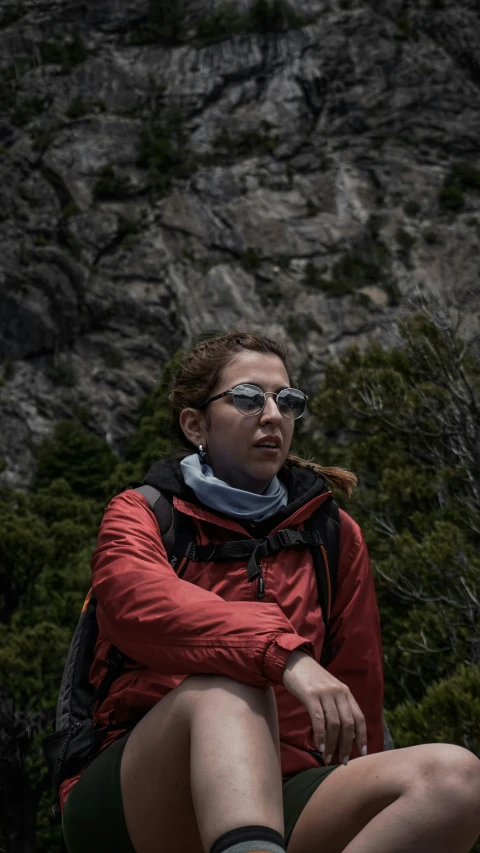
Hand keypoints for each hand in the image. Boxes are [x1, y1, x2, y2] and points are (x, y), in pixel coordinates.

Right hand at [282, 650, 366, 765]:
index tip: (362, 752)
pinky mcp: (310, 695)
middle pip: (348, 724)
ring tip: (328, 757)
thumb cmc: (311, 679)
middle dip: (347, 746)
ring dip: (332, 745)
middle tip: (343, 761)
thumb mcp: (329, 689)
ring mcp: (325, 693)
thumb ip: (337, 705)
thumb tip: (343, 733)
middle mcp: (338, 692)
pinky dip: (321, 735)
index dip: (362, 736)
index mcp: (345, 692)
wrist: (294, 660)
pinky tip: (319, 746)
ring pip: (334, 724)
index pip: (359, 717)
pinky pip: (318, 719)